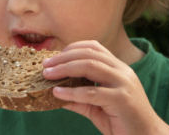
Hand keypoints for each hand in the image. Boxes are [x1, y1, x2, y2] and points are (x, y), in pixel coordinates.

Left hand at [43, 40, 168, 134]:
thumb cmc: (121, 120)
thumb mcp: (97, 106)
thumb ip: (79, 98)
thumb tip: (55, 93)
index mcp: (117, 68)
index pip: (94, 47)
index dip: (72, 48)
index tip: (55, 57)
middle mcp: (122, 71)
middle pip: (89, 54)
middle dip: (63, 57)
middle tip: (45, 65)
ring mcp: (123, 83)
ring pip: (90, 66)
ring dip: (65, 68)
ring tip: (47, 74)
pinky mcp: (122, 99)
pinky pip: (92, 92)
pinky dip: (72, 92)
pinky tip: (57, 93)